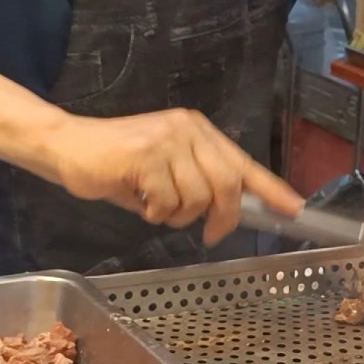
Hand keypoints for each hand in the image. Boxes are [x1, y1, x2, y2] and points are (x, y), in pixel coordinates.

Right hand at [50, 109, 303, 245]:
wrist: (68, 146)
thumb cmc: (118, 165)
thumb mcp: (166, 172)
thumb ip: (199, 185)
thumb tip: (232, 214)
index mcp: (199, 131)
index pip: (244, 163)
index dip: (271, 190)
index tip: (295, 209)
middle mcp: (188, 130)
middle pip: (228, 185)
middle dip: (223, 218)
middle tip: (211, 234)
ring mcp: (167, 140)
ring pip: (197, 198)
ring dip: (177, 216)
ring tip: (156, 205)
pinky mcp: (146, 155)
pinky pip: (168, 203)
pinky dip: (155, 213)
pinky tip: (139, 199)